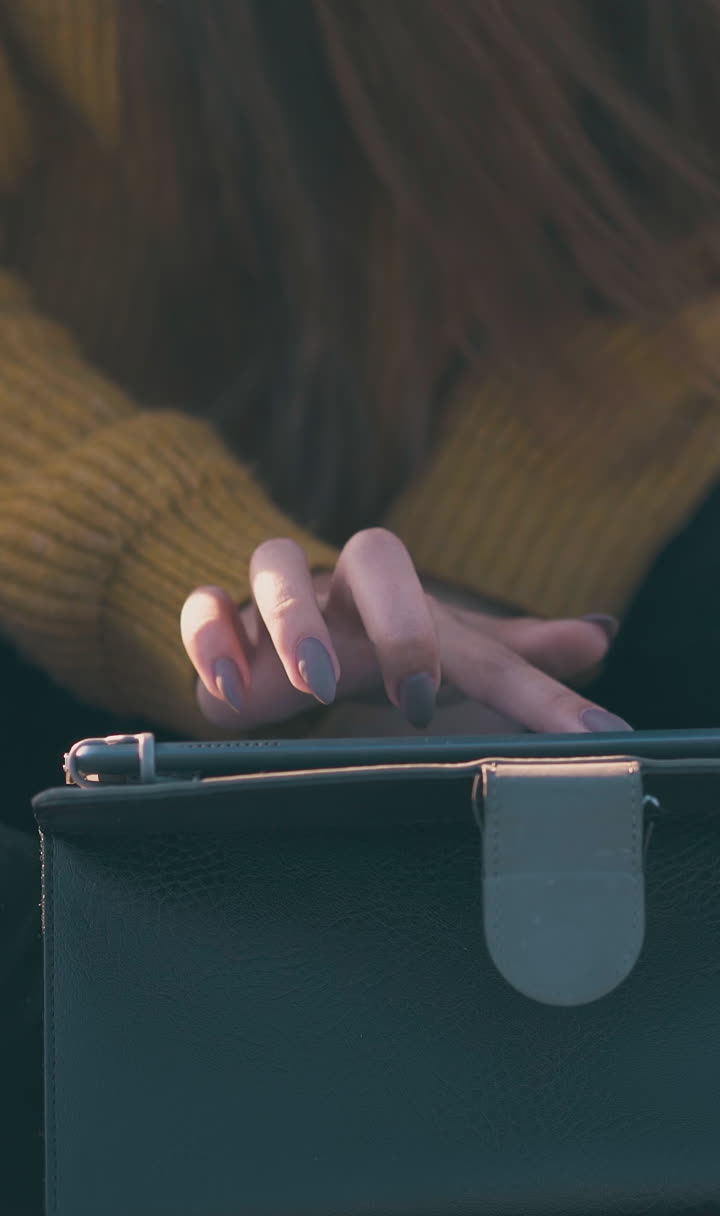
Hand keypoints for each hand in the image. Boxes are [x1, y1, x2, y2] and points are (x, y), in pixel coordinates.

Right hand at [180, 528, 628, 733]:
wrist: (272, 624)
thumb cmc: (371, 642)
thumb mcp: (444, 656)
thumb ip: (516, 657)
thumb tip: (600, 636)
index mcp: (405, 592)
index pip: (466, 618)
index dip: (511, 674)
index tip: (521, 725)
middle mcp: (346, 582)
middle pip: (375, 554)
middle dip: (399, 620)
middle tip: (414, 695)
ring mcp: (277, 594)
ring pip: (275, 564)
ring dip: (293, 620)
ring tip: (308, 685)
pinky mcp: (218, 618)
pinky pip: (201, 606)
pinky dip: (210, 641)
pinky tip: (227, 695)